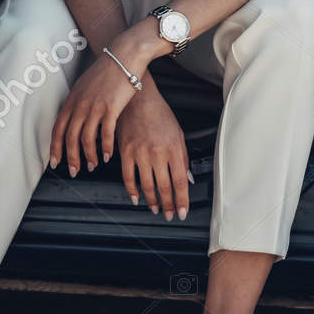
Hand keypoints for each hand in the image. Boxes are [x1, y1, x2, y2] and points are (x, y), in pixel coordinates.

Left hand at [48, 27, 156, 174]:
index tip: (55, 162)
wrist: (123, 56)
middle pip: (70, 137)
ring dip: (89, 156)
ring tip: (93, 165)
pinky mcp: (111, 108)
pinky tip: (108, 156)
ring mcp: (95, 107)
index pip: (58, 129)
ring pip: (87, 139)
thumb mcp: (84, 85)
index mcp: (71, 100)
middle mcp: (80, 105)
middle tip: (75, 171)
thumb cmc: (106, 71)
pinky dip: (105, 148)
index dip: (55, 148)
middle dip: (71, 158)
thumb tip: (73, 117)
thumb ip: (77, 102)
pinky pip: (105, 134)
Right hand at [114, 85, 192, 219]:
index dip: (182, 200)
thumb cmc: (159, 114)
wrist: (139, 99)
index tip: (183, 211)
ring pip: (147, 185)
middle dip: (168, 205)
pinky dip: (132, 191)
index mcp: (174, 149)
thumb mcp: (178, 133)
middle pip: (164, 187)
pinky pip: (128, 177)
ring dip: (152, 201)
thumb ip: (183, 157)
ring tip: (155, 209)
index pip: (180, 182)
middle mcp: (158, 153)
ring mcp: (140, 153)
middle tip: (170, 214)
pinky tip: (136, 198)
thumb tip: (187, 178)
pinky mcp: (125, 152)